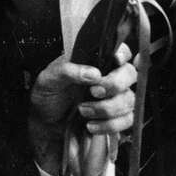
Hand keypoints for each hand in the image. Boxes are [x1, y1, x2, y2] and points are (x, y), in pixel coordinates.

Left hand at [28, 42, 135, 175]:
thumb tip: (93, 73)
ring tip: (83, 110)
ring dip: (107, 108)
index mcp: (93, 62)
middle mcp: (108, 77)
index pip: (119, 51)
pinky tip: (90, 125)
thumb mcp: (49, 79)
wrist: (45, 122)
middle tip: (93, 92)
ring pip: (129, 100)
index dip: (123, 53)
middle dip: (114, 84)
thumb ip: (67, 71)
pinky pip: (127, 121)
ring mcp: (114, 98)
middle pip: (130, 74)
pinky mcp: (116, 118)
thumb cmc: (48, 95)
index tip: (115, 60)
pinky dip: (109, 125)